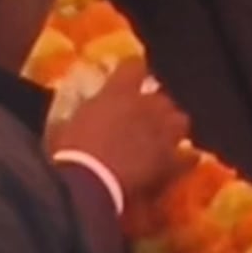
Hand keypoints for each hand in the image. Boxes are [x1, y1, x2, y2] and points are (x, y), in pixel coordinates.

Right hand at [49, 59, 191, 203]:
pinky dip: (184, 159)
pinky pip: (188, 156)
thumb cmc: (70, 154)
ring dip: (170, 126)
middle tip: (140, 118)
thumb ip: (79, 112)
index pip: (133, 66)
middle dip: (152, 106)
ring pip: (179, 120)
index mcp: (118, 92)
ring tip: (161, 137)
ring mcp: (164, 133)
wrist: (89, 186)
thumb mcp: (64, 126)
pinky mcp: (172, 161)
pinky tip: (178, 163)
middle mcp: (147, 106)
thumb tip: (83, 109)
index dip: (131, 72)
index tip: (126, 78)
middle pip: (160, 97)